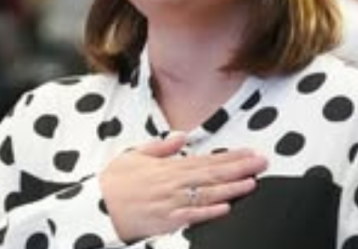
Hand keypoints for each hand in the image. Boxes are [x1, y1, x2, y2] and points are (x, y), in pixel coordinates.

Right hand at [99, 133, 267, 241]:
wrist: (95, 208)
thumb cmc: (114, 183)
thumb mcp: (134, 155)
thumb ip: (161, 147)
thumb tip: (181, 135)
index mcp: (168, 167)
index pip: (206, 159)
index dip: (230, 156)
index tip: (250, 152)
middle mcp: (172, 183)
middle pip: (212, 174)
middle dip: (239, 168)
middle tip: (263, 162)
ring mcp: (170, 202)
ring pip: (206, 194)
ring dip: (231, 188)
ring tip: (252, 182)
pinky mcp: (165, 222)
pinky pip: (191, 216)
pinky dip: (209, 212)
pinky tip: (226, 208)